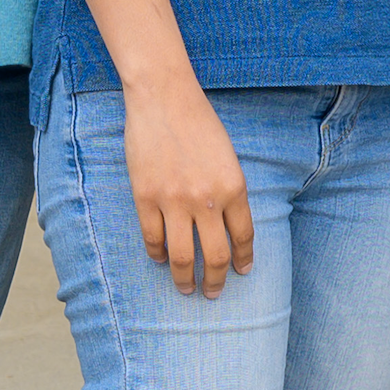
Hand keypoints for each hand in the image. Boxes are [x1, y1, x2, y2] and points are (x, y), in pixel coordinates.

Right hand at [123, 75, 253, 297]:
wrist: (164, 96)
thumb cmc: (198, 121)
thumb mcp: (227, 156)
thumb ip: (229, 191)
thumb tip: (225, 228)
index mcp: (234, 188)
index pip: (243, 238)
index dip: (243, 261)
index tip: (241, 273)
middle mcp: (207, 200)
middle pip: (216, 256)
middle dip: (216, 281)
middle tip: (213, 293)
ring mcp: (174, 200)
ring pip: (182, 257)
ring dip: (185, 279)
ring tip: (186, 289)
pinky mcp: (146, 197)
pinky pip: (153, 239)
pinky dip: (158, 255)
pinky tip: (160, 259)